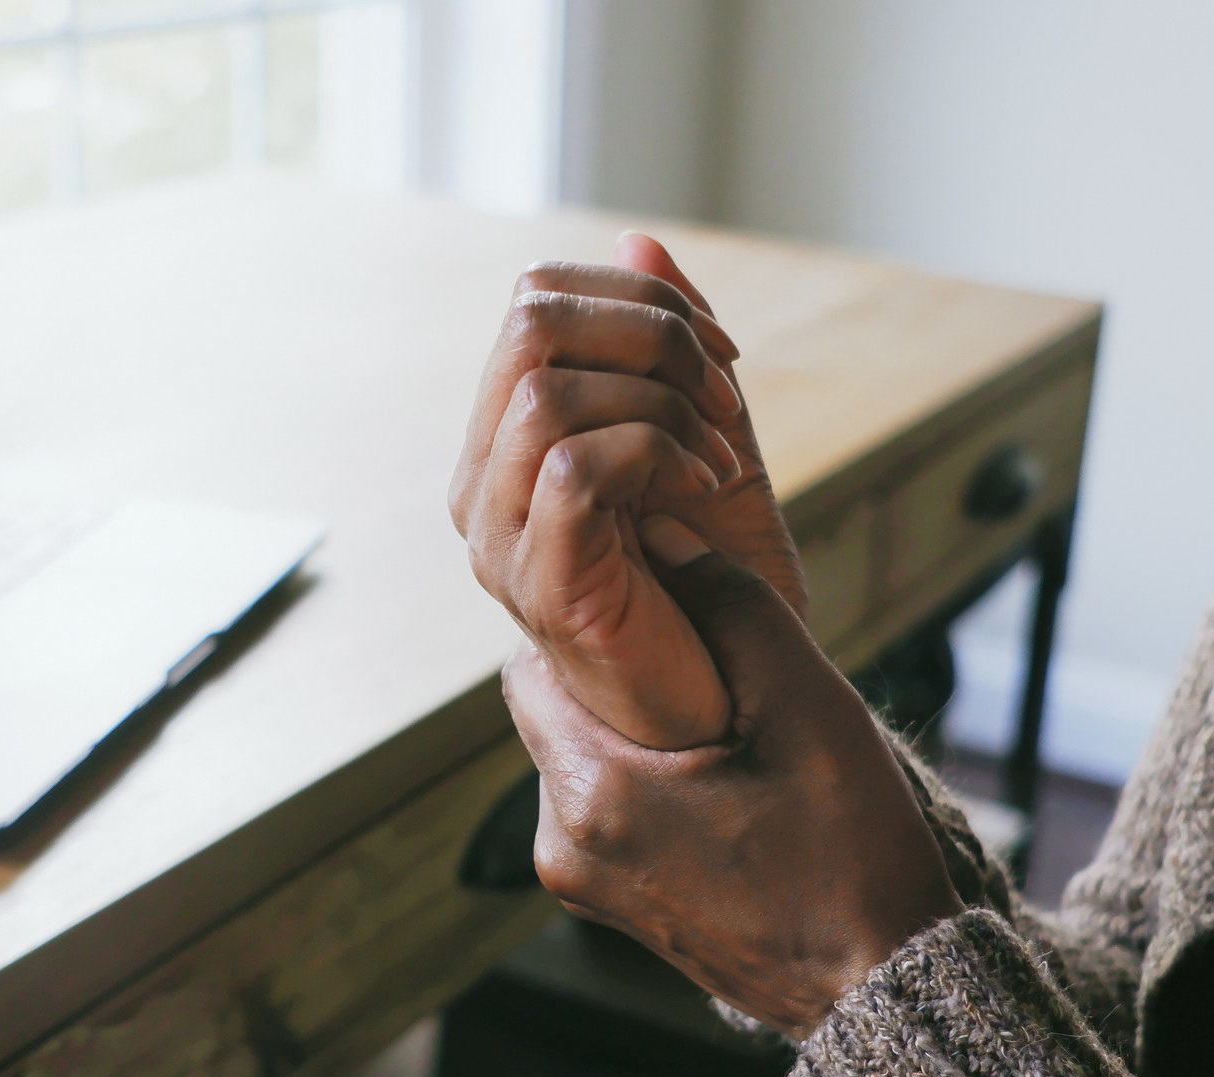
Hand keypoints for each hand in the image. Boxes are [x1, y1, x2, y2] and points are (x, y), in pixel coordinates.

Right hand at [451, 233, 805, 750]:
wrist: (729, 701)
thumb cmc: (709, 582)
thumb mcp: (707, 436)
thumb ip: (673, 349)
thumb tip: (641, 238)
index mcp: (509, 437)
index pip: (535, 297)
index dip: (641, 298)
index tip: (723, 358)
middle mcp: (483, 481)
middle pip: (531, 321)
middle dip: (653, 334)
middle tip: (725, 399)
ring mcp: (499, 536)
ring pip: (546, 390)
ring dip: (662, 401)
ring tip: (719, 454)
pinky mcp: (538, 583)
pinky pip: (573, 465)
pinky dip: (658, 452)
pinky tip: (707, 485)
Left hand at [502, 541, 960, 1037]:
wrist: (885, 996)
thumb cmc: (855, 856)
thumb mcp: (807, 706)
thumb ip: (730, 606)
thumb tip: (662, 534)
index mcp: (593, 796)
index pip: (533, 661)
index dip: (588, 622)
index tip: (656, 609)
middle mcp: (564, 848)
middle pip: (552, 710)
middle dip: (612, 674)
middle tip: (701, 662)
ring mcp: (584, 888)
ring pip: (580, 759)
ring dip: (633, 729)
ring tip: (723, 729)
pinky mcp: (615, 911)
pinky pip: (605, 811)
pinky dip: (646, 780)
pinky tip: (722, 780)